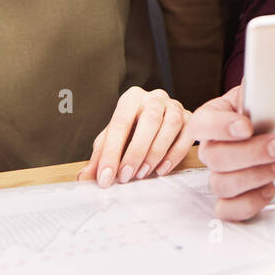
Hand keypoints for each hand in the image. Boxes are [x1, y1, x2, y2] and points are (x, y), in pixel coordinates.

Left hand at [77, 87, 191, 185]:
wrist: (156, 120)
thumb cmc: (131, 130)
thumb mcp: (112, 139)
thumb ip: (100, 156)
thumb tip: (84, 177)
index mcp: (131, 98)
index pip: (120, 122)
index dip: (112, 152)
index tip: (106, 176)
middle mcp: (155, 98)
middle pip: (149, 121)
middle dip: (136, 152)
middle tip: (126, 176)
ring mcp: (175, 106)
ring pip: (171, 125)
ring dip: (156, 153)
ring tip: (143, 173)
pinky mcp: (190, 118)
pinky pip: (187, 134)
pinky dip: (174, 155)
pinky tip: (161, 169)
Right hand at [190, 85, 274, 219]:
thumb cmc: (268, 108)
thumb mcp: (262, 91)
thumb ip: (259, 87)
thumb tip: (268, 81)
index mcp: (211, 118)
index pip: (201, 124)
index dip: (220, 127)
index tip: (247, 126)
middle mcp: (210, 148)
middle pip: (214, 157)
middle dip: (252, 153)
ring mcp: (218, 175)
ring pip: (221, 184)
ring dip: (256, 175)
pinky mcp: (231, 199)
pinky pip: (228, 210)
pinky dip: (249, 203)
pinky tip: (270, 187)